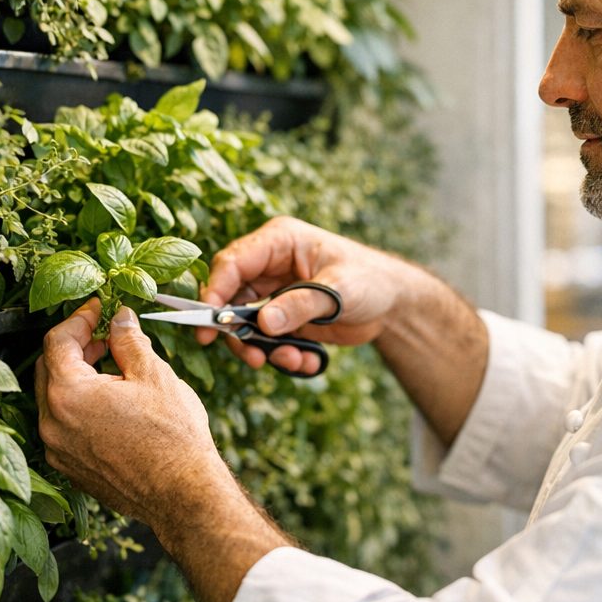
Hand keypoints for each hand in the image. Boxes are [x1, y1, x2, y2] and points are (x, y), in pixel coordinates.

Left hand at [36, 297, 220, 523]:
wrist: (183, 493)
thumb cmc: (173, 438)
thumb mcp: (154, 374)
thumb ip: (129, 340)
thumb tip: (120, 320)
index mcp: (68, 395)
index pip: (57, 341)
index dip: (79, 318)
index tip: (99, 310)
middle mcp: (53, 424)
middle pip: (49, 368)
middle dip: (75, 346)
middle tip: (105, 335)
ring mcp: (58, 450)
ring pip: (55, 399)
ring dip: (78, 377)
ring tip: (114, 368)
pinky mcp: (70, 468)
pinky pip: (64, 426)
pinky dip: (80, 406)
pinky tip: (112, 402)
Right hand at [196, 216, 408, 374]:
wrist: (392, 304)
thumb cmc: (370, 280)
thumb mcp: (338, 290)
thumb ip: (300, 305)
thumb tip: (262, 323)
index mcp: (278, 242)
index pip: (232, 263)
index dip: (216, 292)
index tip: (209, 323)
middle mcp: (269, 266)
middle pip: (231, 298)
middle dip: (237, 332)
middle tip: (251, 357)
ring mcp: (273, 294)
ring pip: (245, 324)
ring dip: (262, 349)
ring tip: (292, 359)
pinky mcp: (282, 318)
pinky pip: (267, 341)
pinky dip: (282, 355)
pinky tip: (308, 359)